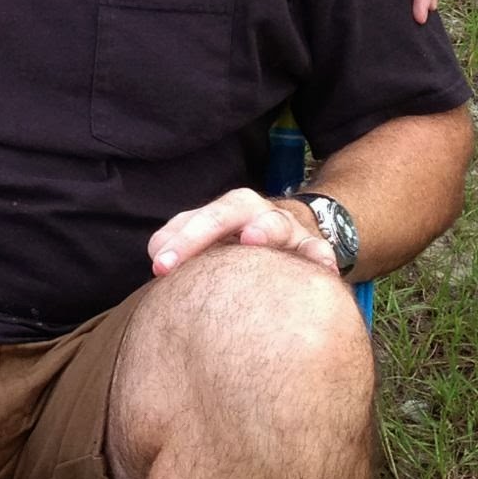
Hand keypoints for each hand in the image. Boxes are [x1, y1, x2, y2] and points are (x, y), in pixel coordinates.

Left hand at [149, 187, 337, 276]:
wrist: (293, 232)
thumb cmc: (240, 241)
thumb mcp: (209, 237)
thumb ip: (179, 242)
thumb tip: (157, 257)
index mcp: (228, 208)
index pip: (198, 218)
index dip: (178, 240)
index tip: (159, 267)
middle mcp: (257, 212)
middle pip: (229, 212)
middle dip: (205, 230)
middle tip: (186, 253)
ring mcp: (287, 229)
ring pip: (277, 224)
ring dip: (263, 229)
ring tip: (251, 239)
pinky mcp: (313, 248)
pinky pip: (319, 251)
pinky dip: (320, 257)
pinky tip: (321, 270)